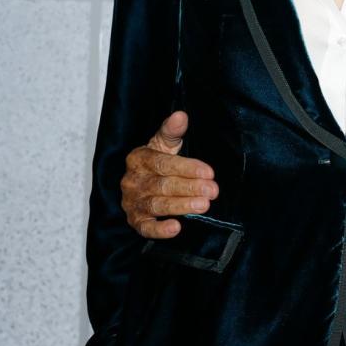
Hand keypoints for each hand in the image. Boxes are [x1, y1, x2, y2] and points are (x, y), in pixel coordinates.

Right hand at [120, 111, 217, 239]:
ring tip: (204, 205)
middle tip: (212, 190)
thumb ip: (172, 132)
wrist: (138, 185)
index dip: (187, 168)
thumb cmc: (155, 163)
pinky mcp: (136, 221)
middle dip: (190, 187)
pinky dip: (160, 230)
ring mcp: (133, 202)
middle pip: (162, 185)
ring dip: (181, 206)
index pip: (163, 163)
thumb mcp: (163, 144)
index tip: (208, 172)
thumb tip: (181, 115)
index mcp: (139, 159)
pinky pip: (146, 228)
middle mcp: (133, 181)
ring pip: (157, 205)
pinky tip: (176, 228)